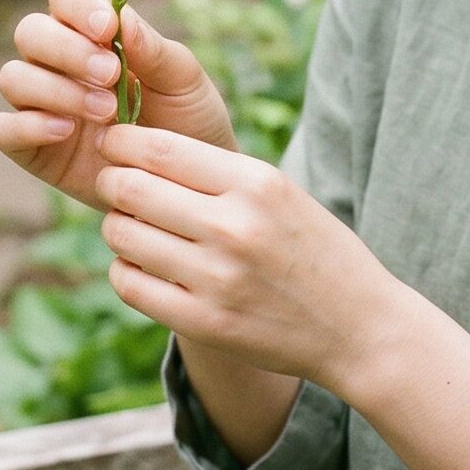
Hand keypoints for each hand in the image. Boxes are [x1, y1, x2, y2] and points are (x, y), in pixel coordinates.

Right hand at [0, 0, 237, 215]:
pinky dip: (27, 125)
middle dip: (66, 49)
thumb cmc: (189, 124)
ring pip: (12, 76)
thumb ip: (154, 49)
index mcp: (93, 34)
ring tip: (105, 112)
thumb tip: (121, 14)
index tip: (108, 29)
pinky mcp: (31, 147)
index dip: (78, 6)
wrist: (188, 186)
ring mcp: (41, 105)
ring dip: (55, 88)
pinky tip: (67, 132)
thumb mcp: (185, 83)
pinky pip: (1, 128)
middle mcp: (58, 63)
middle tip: (111, 75)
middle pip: (30, 32)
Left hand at [93, 121, 397, 391]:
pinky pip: (130, 284)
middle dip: (110, 181)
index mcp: (254, 182)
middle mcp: (233, 227)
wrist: (358, 326)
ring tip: (133, 226)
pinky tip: (142, 264)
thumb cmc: (312, 248)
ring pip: (122, 235)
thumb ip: (215, 171)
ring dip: (116, 226)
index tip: (113, 145)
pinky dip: (124, 269)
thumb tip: (136, 149)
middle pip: (130, 188)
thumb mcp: (278, 191)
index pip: (158, 147)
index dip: (120, 142)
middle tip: (113, 184)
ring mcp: (217, 279)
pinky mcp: (204, 323)